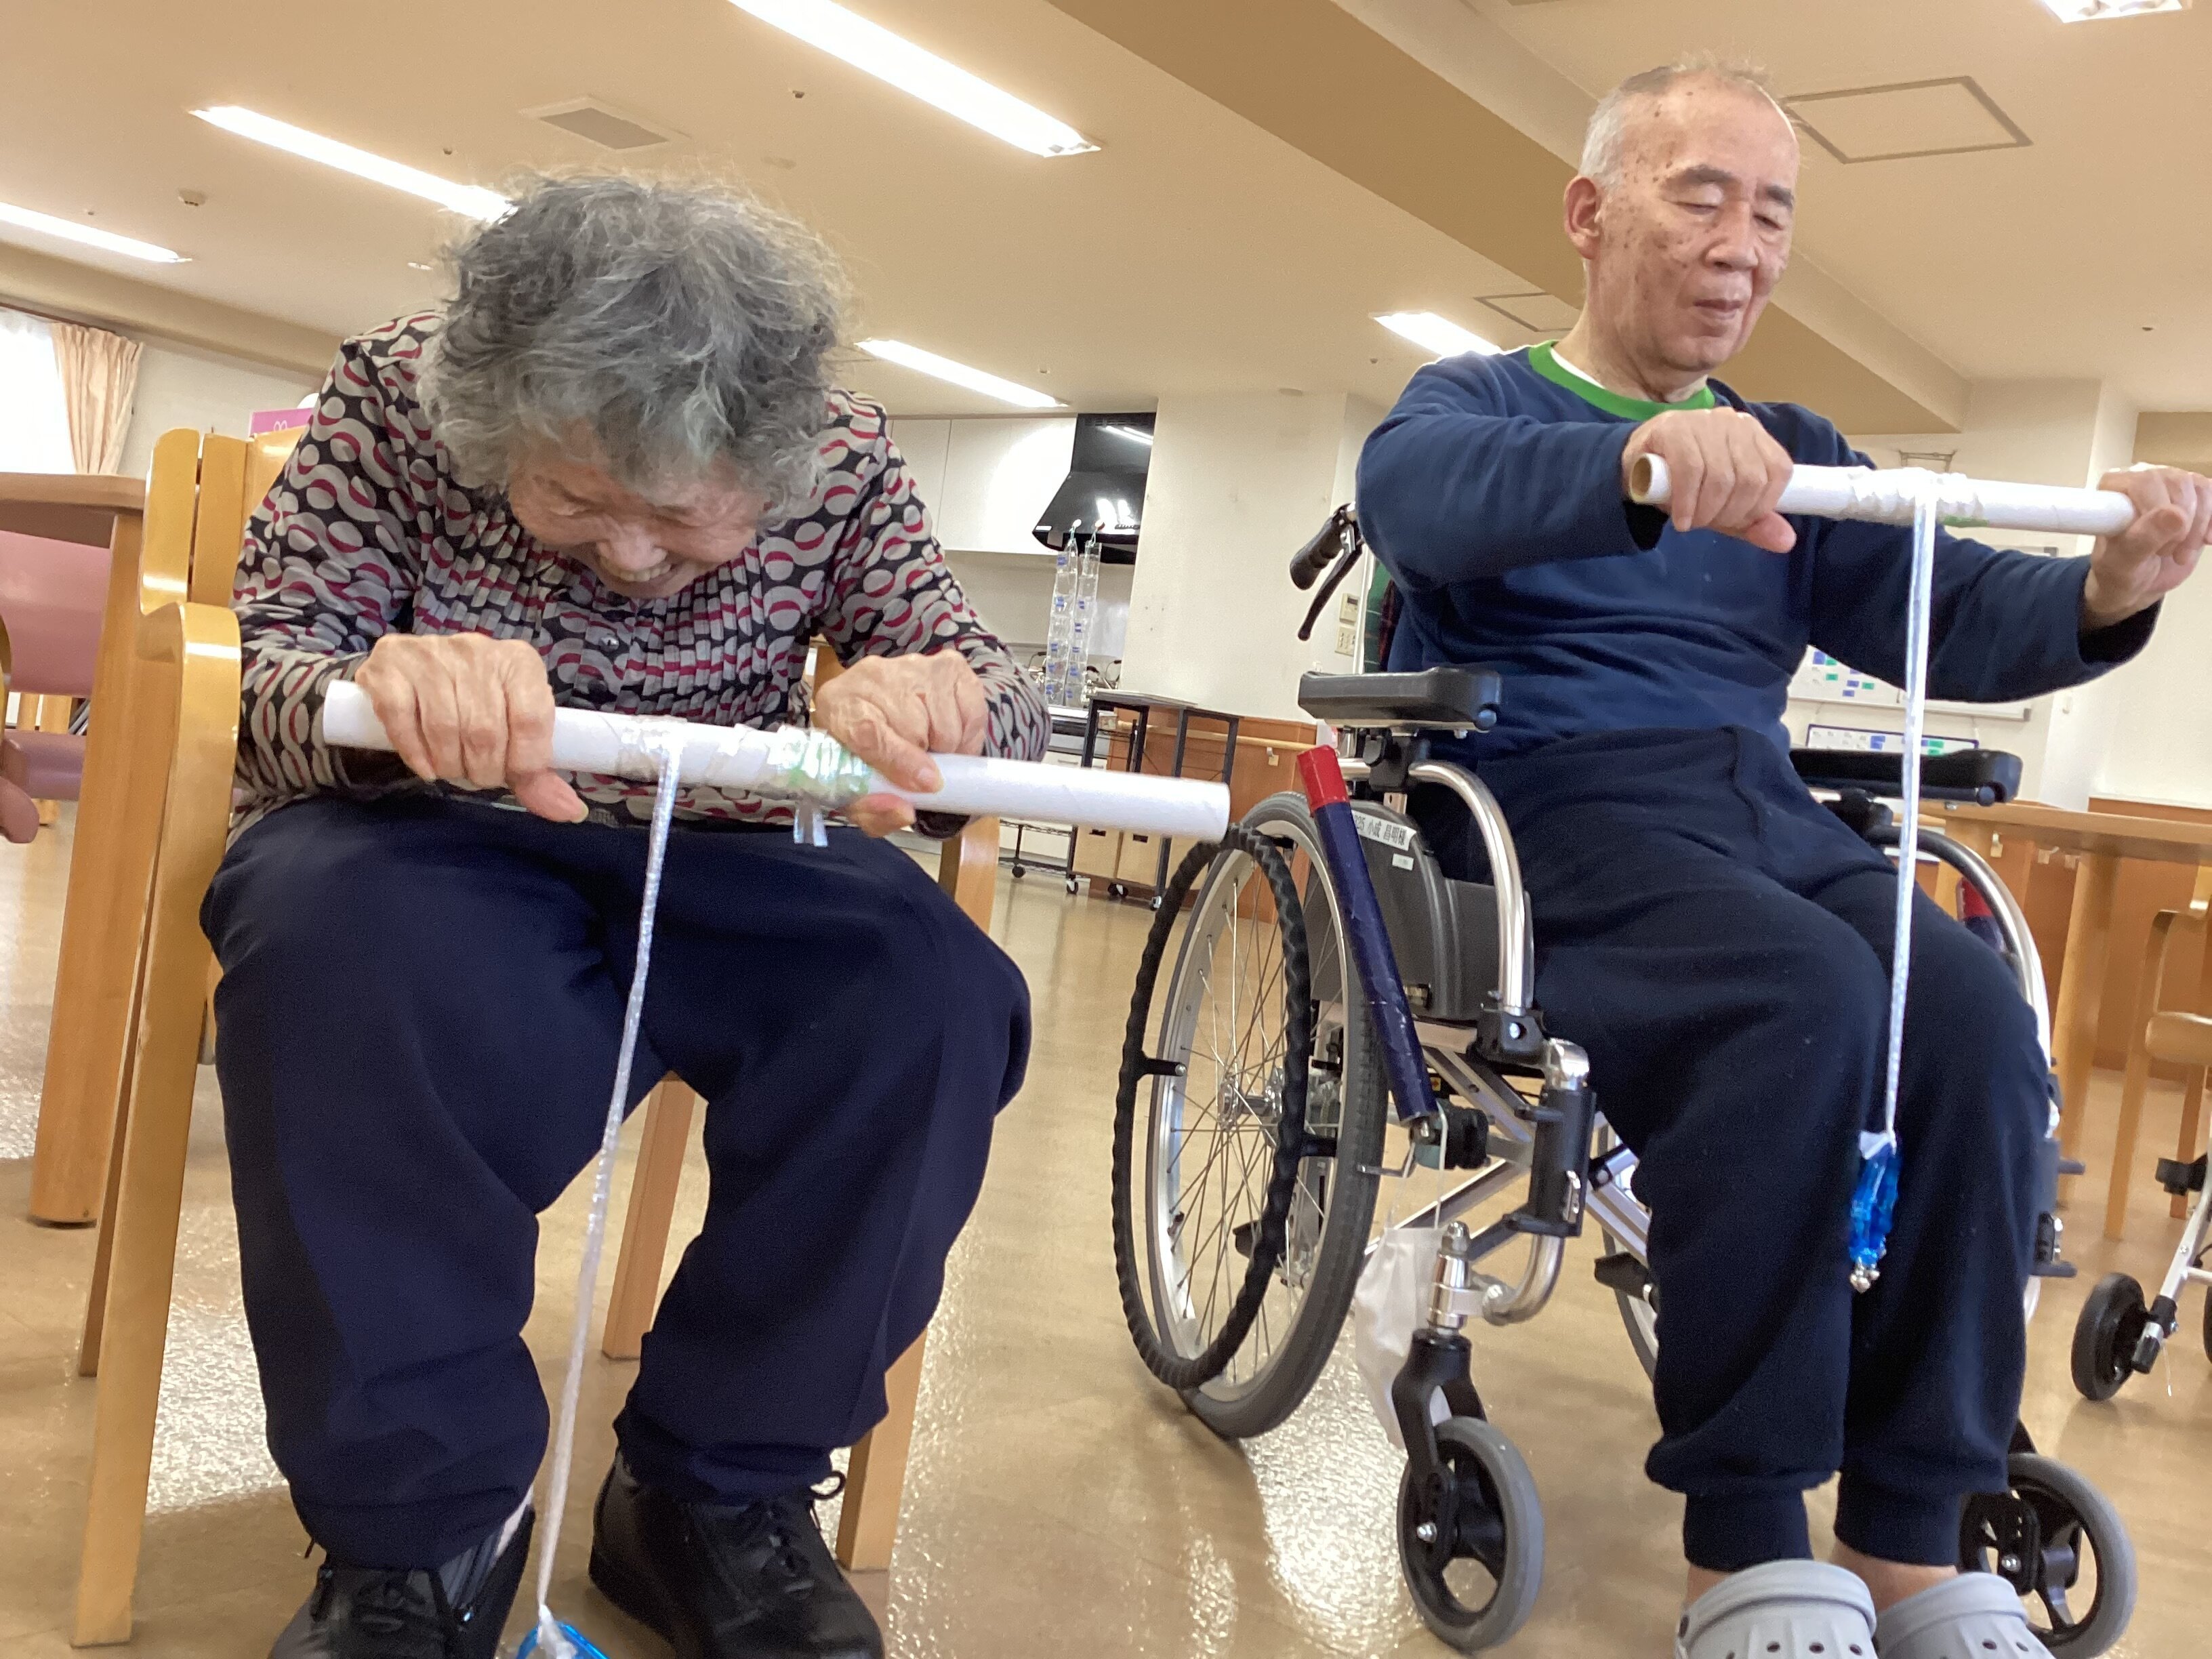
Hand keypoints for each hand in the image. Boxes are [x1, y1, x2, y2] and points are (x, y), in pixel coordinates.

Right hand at [353, 633, 584, 821]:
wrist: (411, 669)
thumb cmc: (474, 703)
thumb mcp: (514, 730)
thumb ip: (538, 772)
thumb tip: (570, 811)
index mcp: (519, 662)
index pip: (531, 720)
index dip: (524, 764)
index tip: (515, 779)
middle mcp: (476, 650)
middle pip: (485, 730)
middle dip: (483, 770)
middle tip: (478, 776)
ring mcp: (430, 654)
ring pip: (444, 728)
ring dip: (449, 765)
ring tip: (453, 769)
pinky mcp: (389, 665)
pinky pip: (401, 720)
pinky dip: (415, 753)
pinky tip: (426, 766)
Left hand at [812, 650, 987, 836]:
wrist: (881, 709)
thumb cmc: (865, 754)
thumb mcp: (858, 789)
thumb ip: (873, 810)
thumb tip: (905, 813)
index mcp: (839, 707)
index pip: (868, 731)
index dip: (898, 760)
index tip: (925, 783)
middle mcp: (875, 676)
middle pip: (917, 729)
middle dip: (924, 759)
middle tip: (916, 764)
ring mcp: (915, 666)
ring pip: (948, 724)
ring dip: (945, 746)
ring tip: (928, 745)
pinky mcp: (950, 666)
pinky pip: (974, 713)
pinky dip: (966, 733)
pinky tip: (945, 731)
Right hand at [1622, 407, 1796, 552]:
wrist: (1634, 468)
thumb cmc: (1684, 485)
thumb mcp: (1723, 506)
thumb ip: (1754, 522)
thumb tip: (1786, 542)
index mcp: (1754, 435)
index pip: (1778, 470)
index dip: (1761, 506)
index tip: (1735, 520)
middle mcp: (1733, 422)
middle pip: (1750, 477)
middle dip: (1730, 512)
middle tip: (1708, 523)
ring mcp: (1703, 422)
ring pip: (1721, 476)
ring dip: (1707, 511)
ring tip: (1692, 522)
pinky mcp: (1673, 429)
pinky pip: (1690, 471)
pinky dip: (1687, 503)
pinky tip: (1681, 519)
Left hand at [2081, 465, 2211, 631]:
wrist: (2139, 577)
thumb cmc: (2121, 569)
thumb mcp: (2124, 563)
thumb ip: (2143, 539)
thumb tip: (2176, 514)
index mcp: (2114, 486)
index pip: (2145, 482)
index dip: (2157, 512)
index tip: (2154, 543)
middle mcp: (2142, 476)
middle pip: (2177, 483)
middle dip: (2180, 525)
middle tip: (2166, 553)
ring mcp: (2170, 482)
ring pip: (2200, 489)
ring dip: (2197, 527)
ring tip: (2179, 553)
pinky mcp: (2194, 493)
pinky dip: (2211, 523)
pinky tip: (2201, 541)